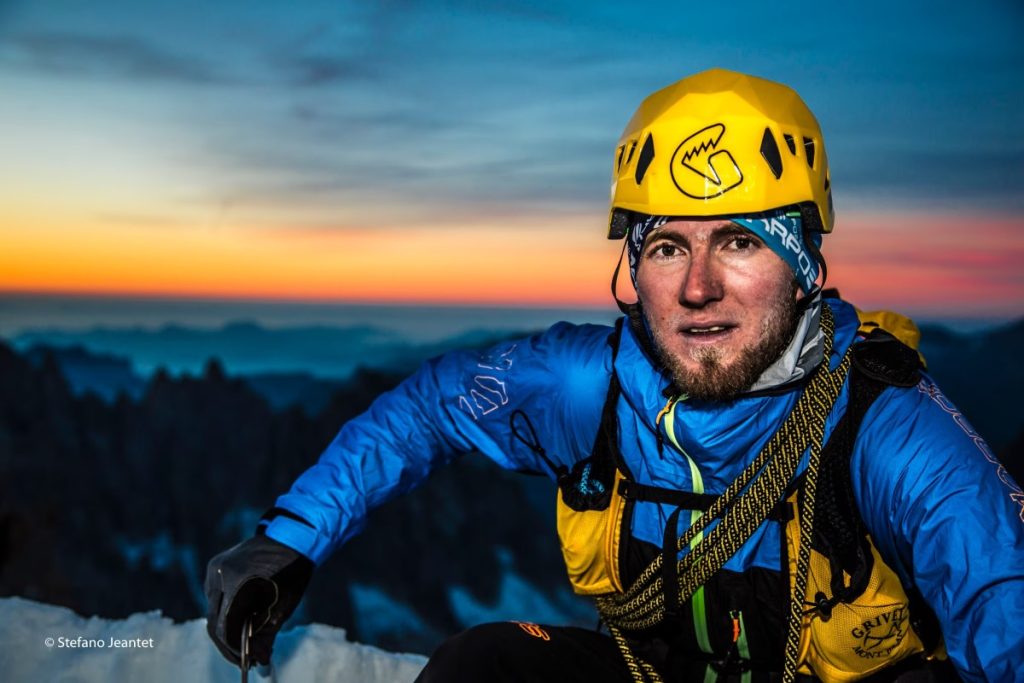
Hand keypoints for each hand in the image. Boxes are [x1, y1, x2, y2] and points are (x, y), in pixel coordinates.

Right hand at [205, 534, 313, 665]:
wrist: (291, 536)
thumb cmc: (292, 570)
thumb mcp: (284, 605)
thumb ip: (267, 634)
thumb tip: (259, 661)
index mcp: (238, 580)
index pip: (226, 626)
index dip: (234, 649)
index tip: (248, 662)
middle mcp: (220, 573)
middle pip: (215, 621)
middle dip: (229, 644)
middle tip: (245, 659)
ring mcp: (214, 569)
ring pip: (212, 611)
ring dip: (227, 628)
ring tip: (245, 642)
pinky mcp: (214, 568)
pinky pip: (215, 598)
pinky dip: (226, 612)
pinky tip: (242, 620)